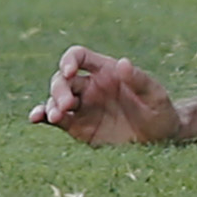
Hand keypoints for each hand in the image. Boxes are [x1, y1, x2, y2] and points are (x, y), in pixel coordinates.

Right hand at [31, 45, 180, 145]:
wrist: (160, 139)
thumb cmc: (160, 111)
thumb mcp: (155, 95)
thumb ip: (139, 80)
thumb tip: (122, 63)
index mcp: (106, 71)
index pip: (79, 56)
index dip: (69, 59)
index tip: (70, 71)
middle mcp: (90, 86)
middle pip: (62, 80)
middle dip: (59, 89)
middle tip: (68, 104)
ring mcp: (82, 107)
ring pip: (55, 100)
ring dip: (50, 105)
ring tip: (57, 116)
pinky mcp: (78, 127)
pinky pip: (56, 120)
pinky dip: (42, 116)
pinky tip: (36, 118)